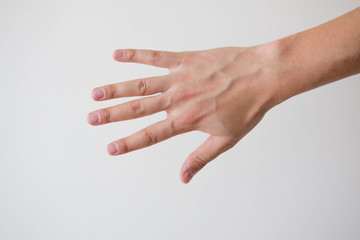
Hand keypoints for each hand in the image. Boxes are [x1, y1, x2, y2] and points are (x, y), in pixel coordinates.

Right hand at [87, 45, 278, 182]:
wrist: (263, 76)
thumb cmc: (248, 107)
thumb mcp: (226, 139)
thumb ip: (201, 157)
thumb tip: (184, 177)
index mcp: (187, 120)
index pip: (151, 134)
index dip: (129, 143)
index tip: (110, 147)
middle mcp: (178, 99)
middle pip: (138, 108)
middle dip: (112, 115)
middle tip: (91, 118)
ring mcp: (180, 77)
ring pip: (141, 84)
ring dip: (116, 89)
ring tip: (96, 93)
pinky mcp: (186, 59)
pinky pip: (156, 56)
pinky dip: (136, 55)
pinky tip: (118, 55)